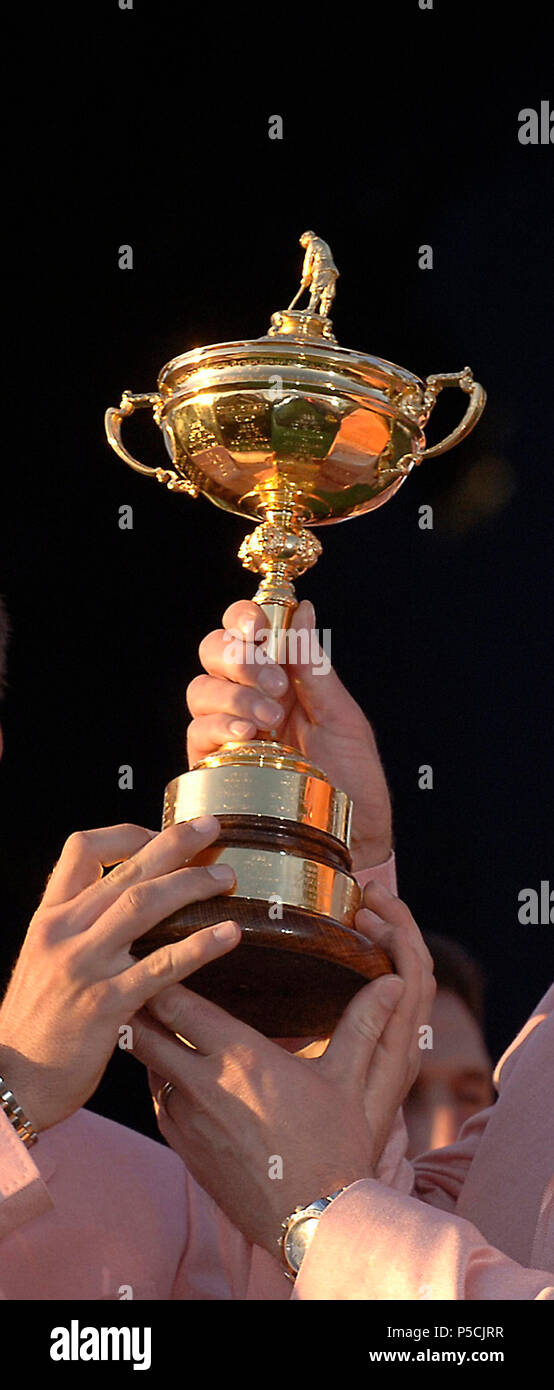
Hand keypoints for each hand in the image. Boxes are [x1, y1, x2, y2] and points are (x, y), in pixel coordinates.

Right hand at [0, 818, 239, 1132]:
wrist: (9, 1082)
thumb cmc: (35, 1023)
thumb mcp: (43, 961)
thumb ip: (77, 930)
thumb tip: (119, 904)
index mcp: (49, 918)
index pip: (82, 849)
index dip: (126, 835)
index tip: (158, 836)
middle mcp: (64, 933)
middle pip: (126, 871)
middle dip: (174, 843)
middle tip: (212, 827)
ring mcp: (84, 967)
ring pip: (144, 905)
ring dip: (191, 885)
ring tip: (225, 877)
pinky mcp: (105, 1006)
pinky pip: (161, 966)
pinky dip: (199, 946)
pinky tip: (229, 934)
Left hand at [130, 884, 433, 1256]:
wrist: (314, 1222)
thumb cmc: (334, 1149)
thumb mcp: (350, 1082)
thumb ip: (363, 1025)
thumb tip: (391, 982)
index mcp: (241, 1057)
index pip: (177, 1000)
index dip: (163, 971)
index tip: (161, 951)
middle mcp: (203, 1084)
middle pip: (144, 1029)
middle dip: (138, 1001)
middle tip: (140, 977)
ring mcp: (187, 1119)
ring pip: (146, 1065)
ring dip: (147, 1041)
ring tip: (152, 1016)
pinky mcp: (182, 1147)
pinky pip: (158, 1100)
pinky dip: (159, 1079)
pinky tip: (175, 1069)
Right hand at [186, 599, 391, 867]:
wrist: (354, 841)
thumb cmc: (354, 784)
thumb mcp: (343, 720)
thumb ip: (315, 668)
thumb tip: (302, 609)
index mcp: (280, 680)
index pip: (245, 631)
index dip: (243, 618)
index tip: (259, 626)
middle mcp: (248, 700)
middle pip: (212, 653)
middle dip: (237, 657)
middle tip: (272, 681)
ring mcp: (227, 733)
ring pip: (200, 691)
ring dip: (233, 695)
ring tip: (269, 719)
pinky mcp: (214, 769)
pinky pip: (198, 734)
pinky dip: (219, 727)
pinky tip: (245, 736)